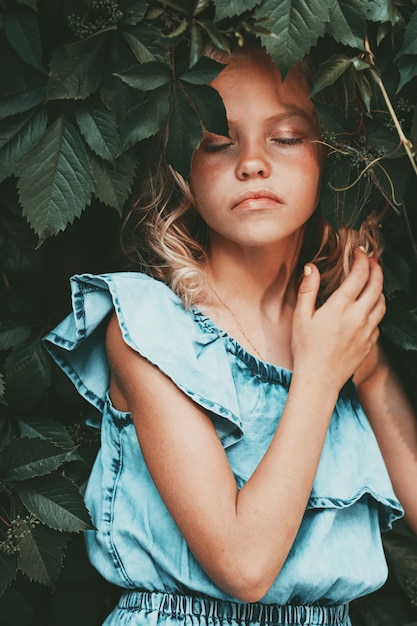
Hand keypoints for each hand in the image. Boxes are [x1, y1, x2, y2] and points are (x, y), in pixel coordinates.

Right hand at [291, 249, 385, 390]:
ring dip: (379, 288)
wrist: (319, 380)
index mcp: (341, 306)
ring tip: (372, 282)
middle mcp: (359, 316)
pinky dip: (376, 310)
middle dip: (376, 268)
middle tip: (371, 260)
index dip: (361, 259)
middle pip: (377, 285)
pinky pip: (379, 321)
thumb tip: (312, 268)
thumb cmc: (306, 349)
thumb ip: (308, 289)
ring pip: (382, 302)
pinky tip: (367, 310)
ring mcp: (367, 330)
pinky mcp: (370, 343)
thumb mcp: (301, 316)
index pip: (359, 274)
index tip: (358, 251)